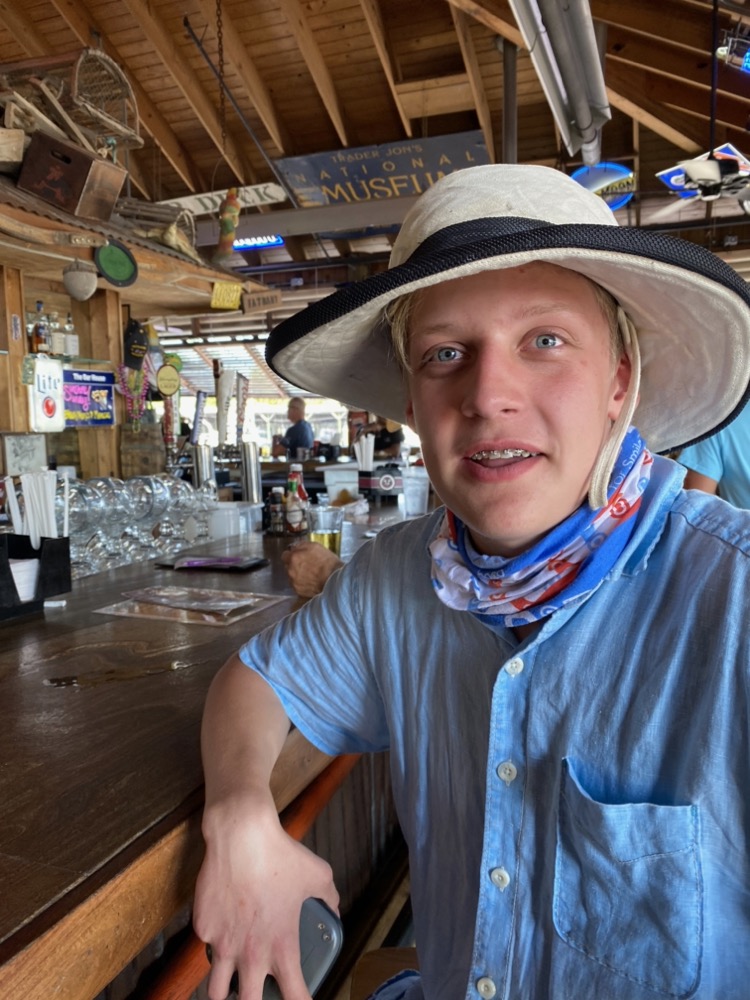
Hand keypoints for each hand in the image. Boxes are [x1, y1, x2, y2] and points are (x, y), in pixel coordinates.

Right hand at [194, 793, 338, 999]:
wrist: (241, 835)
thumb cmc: (281, 855)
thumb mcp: (318, 874)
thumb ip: (328, 897)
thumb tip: (334, 906)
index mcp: (282, 947)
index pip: (295, 997)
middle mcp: (251, 953)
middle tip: (260, 994)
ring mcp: (223, 944)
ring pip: (216, 992)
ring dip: (225, 991)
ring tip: (232, 985)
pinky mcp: (203, 928)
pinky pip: (207, 945)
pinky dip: (215, 944)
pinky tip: (222, 929)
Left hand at [281, 540, 342, 598]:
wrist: (333, 580)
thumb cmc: (327, 562)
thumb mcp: (315, 546)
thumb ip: (302, 545)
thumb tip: (295, 547)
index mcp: (293, 557)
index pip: (285, 555)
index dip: (292, 555)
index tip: (298, 556)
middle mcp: (290, 570)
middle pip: (287, 566)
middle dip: (294, 565)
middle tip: (306, 565)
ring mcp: (293, 582)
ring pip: (292, 577)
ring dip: (297, 575)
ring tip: (310, 575)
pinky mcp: (298, 591)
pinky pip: (297, 586)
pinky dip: (302, 584)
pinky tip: (311, 582)